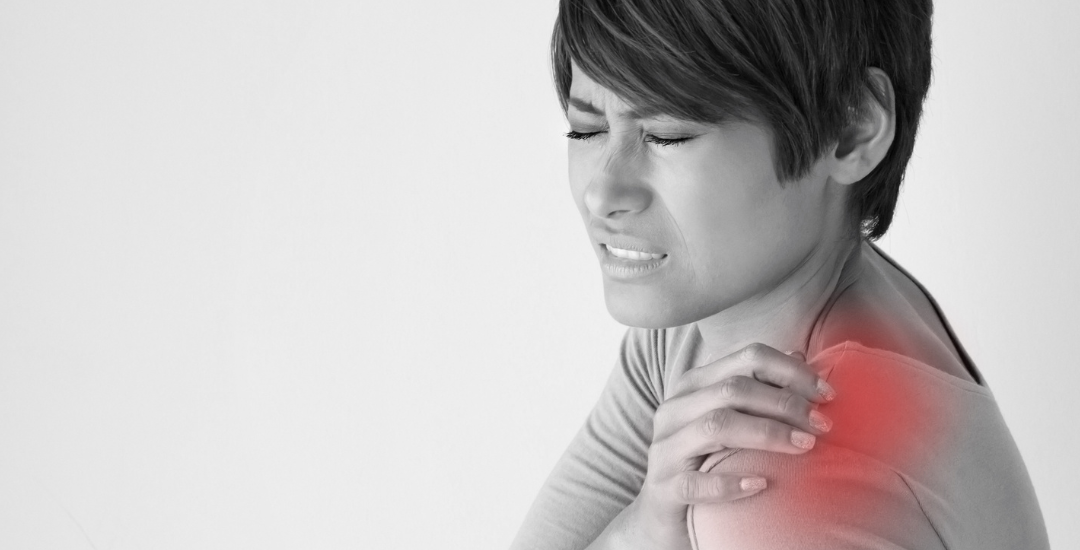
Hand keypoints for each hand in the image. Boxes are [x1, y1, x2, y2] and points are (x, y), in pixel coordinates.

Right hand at [629, 343, 835, 548]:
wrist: (663, 513)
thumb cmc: (705, 460)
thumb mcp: (729, 419)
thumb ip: (757, 388)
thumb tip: (799, 355)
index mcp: (693, 386)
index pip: (746, 359)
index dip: (790, 371)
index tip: (827, 394)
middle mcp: (674, 410)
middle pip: (733, 390)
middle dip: (785, 404)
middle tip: (823, 425)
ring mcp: (665, 448)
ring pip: (716, 426)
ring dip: (767, 433)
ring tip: (805, 446)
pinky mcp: (663, 487)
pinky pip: (696, 482)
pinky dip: (730, 484)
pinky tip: (761, 485)